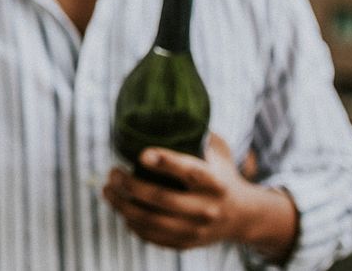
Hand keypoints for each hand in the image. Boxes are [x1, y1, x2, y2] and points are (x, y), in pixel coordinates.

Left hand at [102, 133, 294, 256]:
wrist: (244, 217)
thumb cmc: (221, 174)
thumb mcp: (218, 151)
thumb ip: (199, 132)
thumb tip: (169, 107)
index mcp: (215, 182)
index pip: (189, 171)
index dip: (165, 162)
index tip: (141, 154)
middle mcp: (207, 208)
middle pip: (161, 199)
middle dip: (130, 185)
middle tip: (113, 172)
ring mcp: (197, 230)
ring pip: (151, 222)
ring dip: (123, 206)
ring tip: (107, 191)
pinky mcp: (187, 244)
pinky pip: (153, 237)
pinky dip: (133, 224)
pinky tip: (122, 210)